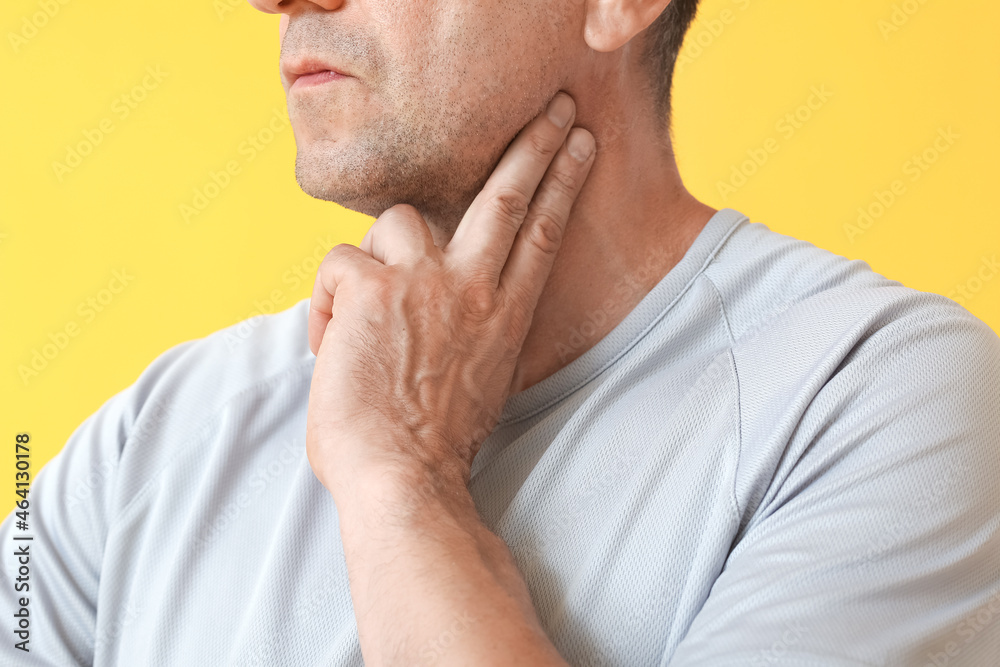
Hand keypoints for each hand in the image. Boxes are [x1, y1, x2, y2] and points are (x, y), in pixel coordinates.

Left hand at [305, 91, 594, 502]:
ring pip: (398, 221)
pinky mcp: (373, 287)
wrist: (401, 478)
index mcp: (504, 316)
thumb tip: (431, 304)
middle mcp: (474, 289)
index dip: (562, 181)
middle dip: (534, 144)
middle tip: (554, 108)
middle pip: (508, 194)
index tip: (580, 144)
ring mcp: (425, 283)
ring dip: (377, 258)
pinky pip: (338, 265)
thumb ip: (467, 330)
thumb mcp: (474, 383)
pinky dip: (328, 305)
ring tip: (363, 311)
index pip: (542, 233)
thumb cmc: (430, 445)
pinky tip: (332, 345)